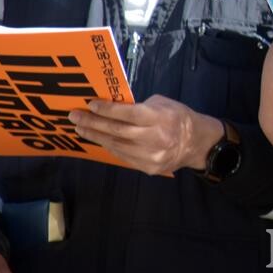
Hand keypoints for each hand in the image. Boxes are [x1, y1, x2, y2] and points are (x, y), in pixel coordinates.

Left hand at [68, 94, 222, 174]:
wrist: (196, 143)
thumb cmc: (178, 116)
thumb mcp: (162, 104)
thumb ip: (139, 107)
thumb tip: (113, 108)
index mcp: (159, 117)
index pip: (127, 114)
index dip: (107, 109)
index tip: (90, 104)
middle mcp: (154, 138)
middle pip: (117, 131)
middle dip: (93, 123)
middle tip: (75, 117)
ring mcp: (150, 156)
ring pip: (116, 146)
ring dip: (96, 136)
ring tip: (81, 128)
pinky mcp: (148, 168)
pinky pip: (123, 156)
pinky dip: (109, 147)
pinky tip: (99, 140)